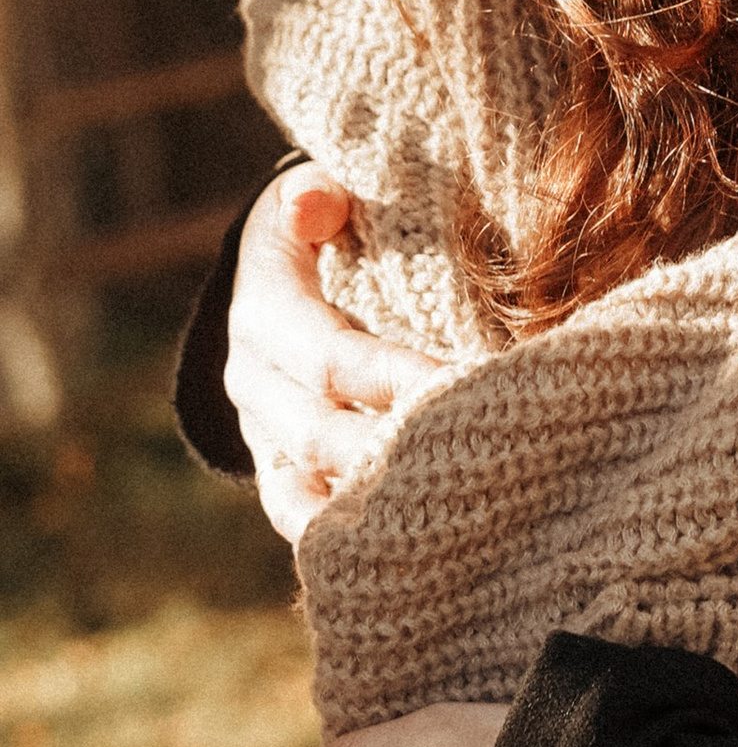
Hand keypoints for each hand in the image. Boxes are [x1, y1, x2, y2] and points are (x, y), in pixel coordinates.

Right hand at [227, 166, 437, 542]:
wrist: (278, 279)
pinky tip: (408, 549)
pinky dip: (346, 536)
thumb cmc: (323, 228)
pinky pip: (302, 516)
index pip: (331, 359)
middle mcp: (254, 387)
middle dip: (397, 446)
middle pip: (323, 435)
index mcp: (263, 317)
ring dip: (374, 501)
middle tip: (474, 451)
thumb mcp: (313, 197)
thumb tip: (316, 203)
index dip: (393, 377)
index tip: (465, 383)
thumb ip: (316, 197)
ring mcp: (264, 437)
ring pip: (308, 488)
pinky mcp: (281, 471)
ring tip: (447, 509)